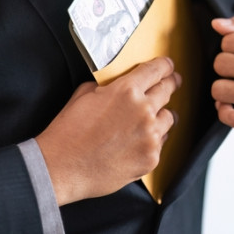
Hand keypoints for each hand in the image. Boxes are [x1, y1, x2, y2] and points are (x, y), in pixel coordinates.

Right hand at [35, 57, 180, 205]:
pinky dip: (154, 140)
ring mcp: (150, 136)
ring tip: (150, 119)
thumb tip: (117, 86)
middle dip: (171, 84)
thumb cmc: (68, 133)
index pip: (157, 69)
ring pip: (169, 117)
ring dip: (161, 115)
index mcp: (126, 90)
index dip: (166, 66)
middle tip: (172, 83)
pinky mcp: (151, 158)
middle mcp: (143, 111)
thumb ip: (107, 87)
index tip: (169, 67)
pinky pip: (161, 142)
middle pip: (168, 90)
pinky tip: (138, 141)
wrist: (61, 168)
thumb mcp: (83, 95)